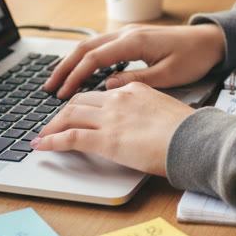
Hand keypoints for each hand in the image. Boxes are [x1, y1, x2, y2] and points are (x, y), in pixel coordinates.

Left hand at [31, 82, 194, 175]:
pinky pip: (69, 138)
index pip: (100, 93)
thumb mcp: (165, 109)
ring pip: (69, 116)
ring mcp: (110, 118)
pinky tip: (42, 146)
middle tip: (52, 123)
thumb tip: (140, 120)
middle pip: (79, 101)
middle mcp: (118, 98)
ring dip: (52, 126)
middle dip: (62, 112)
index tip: (76, 111)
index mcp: (134, 89)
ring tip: (42, 136)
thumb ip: (146, 109)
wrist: (194, 139)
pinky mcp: (106, 140)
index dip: (83, 103)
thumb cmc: (187, 130)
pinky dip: (51, 141)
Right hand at [42, 23, 226, 98]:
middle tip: (49, 87)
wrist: (212, 40)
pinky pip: (102, 45)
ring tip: (56, 79)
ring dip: (72, 61)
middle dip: (64, 67)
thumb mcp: (168, 75)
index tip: (61, 93)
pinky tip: (80, 69)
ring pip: (91, 44)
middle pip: (85, 48)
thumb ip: (136, 80)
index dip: (75, 76)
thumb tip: (106, 86)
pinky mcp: (133, 37)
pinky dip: (86, 57)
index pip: (94, 58)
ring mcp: (129, 33)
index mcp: (134, 42)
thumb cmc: (194, 58)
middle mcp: (127, 33)